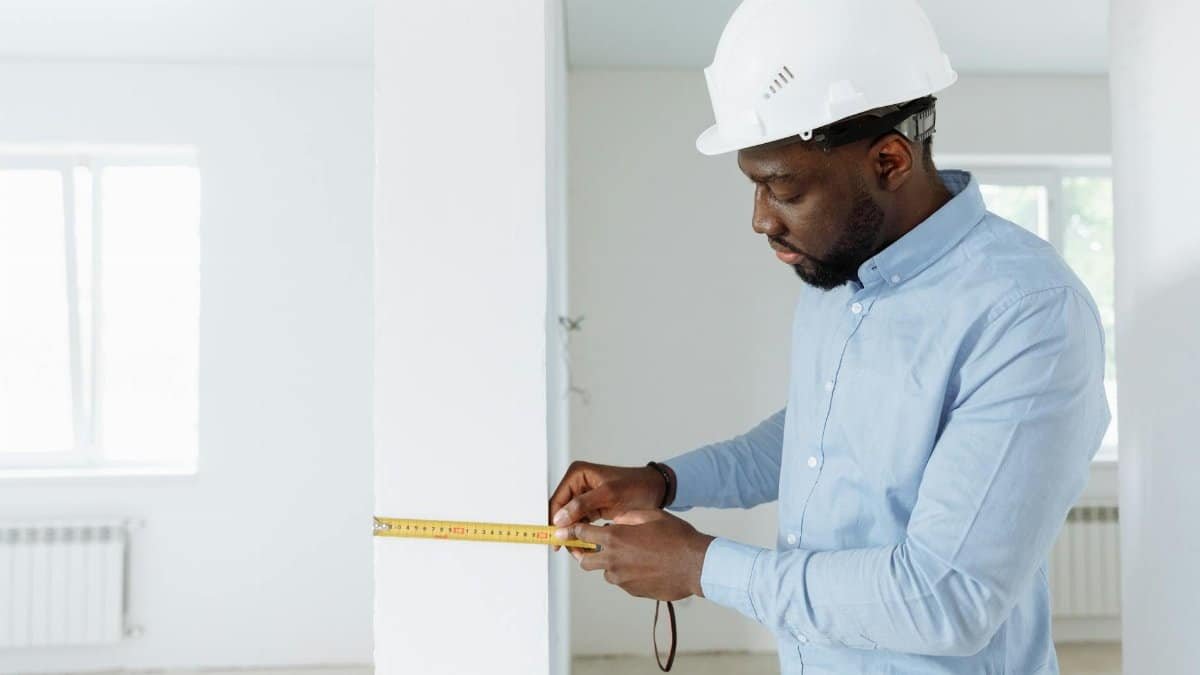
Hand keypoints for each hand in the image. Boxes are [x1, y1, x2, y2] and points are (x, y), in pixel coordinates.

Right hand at [548, 461, 667, 550]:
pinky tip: (584, 545)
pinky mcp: (593, 507)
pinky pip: (581, 522)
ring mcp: (585, 496)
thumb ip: (582, 505)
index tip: (554, 537)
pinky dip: (582, 534)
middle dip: (563, 529)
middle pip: (561, 511)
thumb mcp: (609, 494)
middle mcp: (578, 484)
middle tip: (566, 547)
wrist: (656, 490)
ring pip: (570, 519)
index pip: (558, 499)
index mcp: (578, 474)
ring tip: (577, 550)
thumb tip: (560, 518)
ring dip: (572, 534)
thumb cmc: (637, 486)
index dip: (553, 519)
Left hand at [556, 510, 714, 600]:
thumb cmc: (677, 538)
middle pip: (584, 560)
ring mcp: (622, 578)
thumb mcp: (651, 515)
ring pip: (604, 572)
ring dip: (610, 564)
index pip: (582, 534)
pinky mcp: (632, 590)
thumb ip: (628, 515)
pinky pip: (622, 581)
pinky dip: (626, 574)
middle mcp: (613, 560)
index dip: (572, 531)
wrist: (696, 565)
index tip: (566, 533)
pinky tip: (644, 566)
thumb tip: (616, 519)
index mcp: (615, 537)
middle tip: (592, 547)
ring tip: (631, 555)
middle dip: (585, 553)